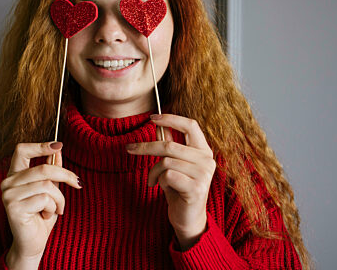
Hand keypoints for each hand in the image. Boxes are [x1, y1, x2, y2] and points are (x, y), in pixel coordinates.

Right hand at [1, 142, 81, 264]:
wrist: (33, 243)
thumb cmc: (41, 216)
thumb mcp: (50, 190)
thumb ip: (51, 170)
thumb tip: (58, 150)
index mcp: (15, 175)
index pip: (21, 150)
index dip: (40, 145)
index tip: (59, 145)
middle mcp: (7, 182)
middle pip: (43, 168)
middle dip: (65, 175)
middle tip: (78, 183)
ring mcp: (8, 195)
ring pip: (47, 185)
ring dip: (59, 199)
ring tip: (57, 209)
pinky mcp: (13, 207)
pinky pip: (44, 199)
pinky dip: (53, 208)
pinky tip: (47, 216)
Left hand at [125, 114, 215, 249]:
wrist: (187, 218)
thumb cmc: (179, 189)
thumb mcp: (173, 164)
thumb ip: (169, 144)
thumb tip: (158, 126)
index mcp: (203, 150)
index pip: (190, 125)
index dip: (170, 119)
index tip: (151, 118)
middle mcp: (207, 160)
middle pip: (170, 144)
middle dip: (146, 147)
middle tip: (129, 148)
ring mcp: (203, 174)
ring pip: (166, 161)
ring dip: (153, 171)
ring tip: (152, 180)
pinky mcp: (196, 188)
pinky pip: (167, 175)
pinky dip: (158, 180)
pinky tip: (160, 187)